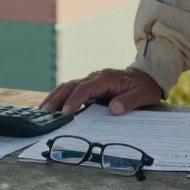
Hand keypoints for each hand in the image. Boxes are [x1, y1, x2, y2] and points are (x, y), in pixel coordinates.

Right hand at [39, 68, 161, 116]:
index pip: (86, 88)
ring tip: (42, 111)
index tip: (66, 112)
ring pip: (68, 86)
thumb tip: (113, 109)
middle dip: (57, 98)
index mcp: (107, 78)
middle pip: (72, 85)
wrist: (146, 76)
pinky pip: (72, 90)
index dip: (75, 100)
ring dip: (55, 97)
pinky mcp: (89, 86)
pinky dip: (60, 97)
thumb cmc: (144, 87)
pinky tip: (52, 108)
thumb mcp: (143, 95)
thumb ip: (129, 101)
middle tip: (45, 112)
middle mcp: (96, 77)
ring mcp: (91, 80)